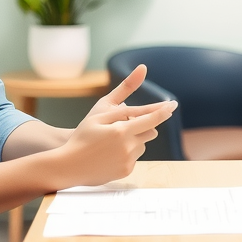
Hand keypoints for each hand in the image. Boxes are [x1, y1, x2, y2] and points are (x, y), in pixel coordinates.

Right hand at [59, 65, 176, 185]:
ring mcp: (128, 161)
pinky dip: (127, 153)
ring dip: (134, 139)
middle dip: (143, 126)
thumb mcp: (100, 110)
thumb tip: (143, 69)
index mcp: (121, 131)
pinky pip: (135, 157)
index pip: (151, 118)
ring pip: (143, 145)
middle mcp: (128, 147)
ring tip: (111, 142)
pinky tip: (110, 154)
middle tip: (124, 125)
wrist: (68, 166)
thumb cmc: (82, 134)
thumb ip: (124, 91)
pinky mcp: (126, 172)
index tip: (173, 105)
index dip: (164, 110)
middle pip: (151, 132)